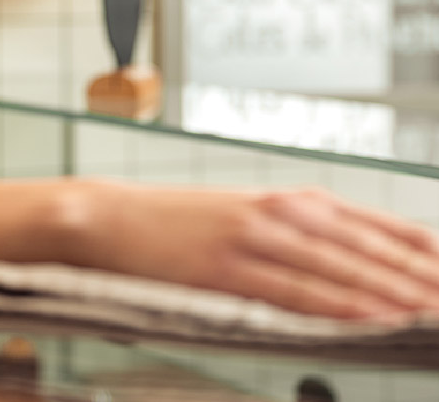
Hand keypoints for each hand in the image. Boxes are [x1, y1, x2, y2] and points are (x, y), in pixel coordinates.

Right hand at [87, 182, 438, 321]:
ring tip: (435, 312)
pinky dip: (339, 306)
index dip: (420, 250)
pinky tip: (371, 318)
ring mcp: (251, 238)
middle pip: (366, 247)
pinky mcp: (224, 268)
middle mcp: (276, 212)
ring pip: (338, 269)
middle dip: (420, 276)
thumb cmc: (177, 221)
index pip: (373, 225)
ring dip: (393, 293)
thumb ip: (296, 232)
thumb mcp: (244, 214)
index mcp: (286, 199)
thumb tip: (352, 261)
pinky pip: (293, 291)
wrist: (111, 216)